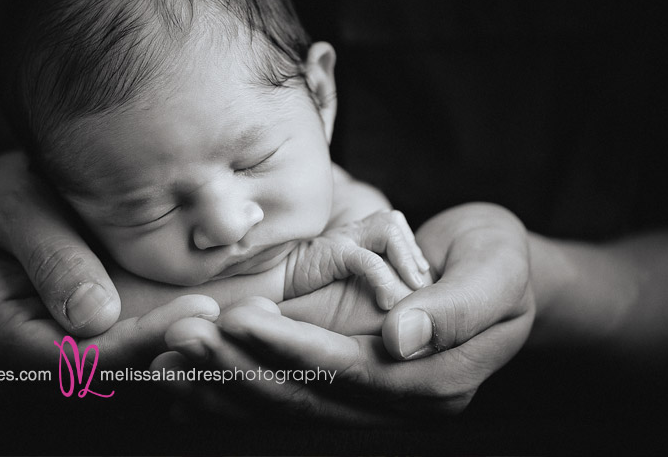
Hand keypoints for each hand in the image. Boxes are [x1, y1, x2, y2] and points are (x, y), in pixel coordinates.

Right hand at [0, 152, 218, 365]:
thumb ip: (52, 258)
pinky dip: (173, 340)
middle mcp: (27, 365)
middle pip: (111, 377)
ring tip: (240, 320)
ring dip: (182, 351)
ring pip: (127, 376)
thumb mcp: (17, 209)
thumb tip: (97, 316)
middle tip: (237, 320)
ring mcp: (56, 363)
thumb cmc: (0, 199)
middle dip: (175, 351)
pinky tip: (218, 317)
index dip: (142, 341)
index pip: (79, 359)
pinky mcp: (84, 350)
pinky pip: (131, 357)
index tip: (199, 310)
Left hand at [153, 203, 534, 421]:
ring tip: (168, 362)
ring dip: (225, 386)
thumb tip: (401, 338)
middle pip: (309, 398)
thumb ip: (455, 308)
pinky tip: (188, 383)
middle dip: (241, 370)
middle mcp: (399, 403)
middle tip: (182, 338)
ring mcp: (371, 401)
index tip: (240, 321)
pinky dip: (237, 391)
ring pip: (288, 406)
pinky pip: (286, 396)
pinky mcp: (347, 386)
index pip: (353, 372)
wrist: (495, 272)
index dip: (294, 350)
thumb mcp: (497, 271)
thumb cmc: (499, 262)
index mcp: (438, 382)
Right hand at [285, 209, 432, 309]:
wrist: (269, 286)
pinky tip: (386, 302)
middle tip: (420, 282)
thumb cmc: (306, 289)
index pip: (394, 224)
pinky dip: (384, 280)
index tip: (419, 276)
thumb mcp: (344, 283)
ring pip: (389, 228)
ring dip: (406, 259)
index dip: (411, 248)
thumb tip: (402, 301)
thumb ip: (367, 280)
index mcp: (354, 236)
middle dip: (413, 252)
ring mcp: (341, 239)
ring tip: (413, 289)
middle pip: (394, 220)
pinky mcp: (332, 253)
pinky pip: (368, 260)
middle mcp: (349, 232)